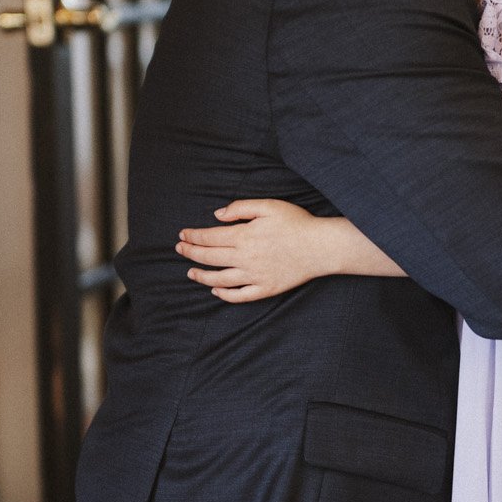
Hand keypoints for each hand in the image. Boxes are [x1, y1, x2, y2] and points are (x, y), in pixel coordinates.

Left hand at [177, 199, 334, 301]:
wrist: (321, 247)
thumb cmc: (297, 223)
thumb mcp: (268, 206)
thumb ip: (240, 208)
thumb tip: (217, 216)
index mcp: (244, 236)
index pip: (209, 237)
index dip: (193, 236)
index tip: (182, 235)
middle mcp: (245, 258)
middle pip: (209, 258)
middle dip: (191, 253)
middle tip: (179, 249)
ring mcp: (254, 276)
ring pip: (219, 279)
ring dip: (201, 276)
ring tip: (190, 272)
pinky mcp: (266, 288)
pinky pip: (239, 295)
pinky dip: (224, 294)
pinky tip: (216, 290)